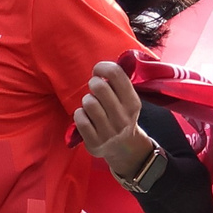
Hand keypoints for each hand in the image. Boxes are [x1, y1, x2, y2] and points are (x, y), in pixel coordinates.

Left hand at [72, 60, 153, 178]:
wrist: (122, 147)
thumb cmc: (120, 114)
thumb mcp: (127, 99)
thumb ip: (119, 83)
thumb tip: (103, 66)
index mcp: (133, 103)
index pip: (116, 74)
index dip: (103, 67)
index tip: (98, 70)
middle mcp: (123, 117)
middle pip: (100, 87)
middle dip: (93, 83)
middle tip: (94, 88)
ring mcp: (109, 132)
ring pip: (89, 103)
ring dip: (86, 101)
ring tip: (91, 105)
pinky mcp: (95, 142)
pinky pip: (80, 119)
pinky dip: (79, 114)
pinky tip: (85, 116)